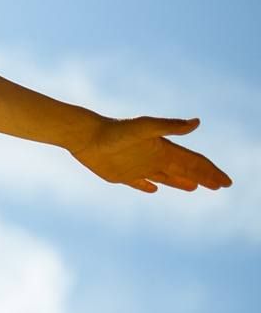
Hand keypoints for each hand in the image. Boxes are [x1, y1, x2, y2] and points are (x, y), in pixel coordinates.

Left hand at [68, 115, 232, 193]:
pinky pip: (139, 183)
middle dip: (205, 178)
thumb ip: (170, 126)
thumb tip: (197, 122)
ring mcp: (138, 167)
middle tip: (221, 186)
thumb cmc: (115, 131)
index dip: (211, 171)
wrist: (86, 136)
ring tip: (195, 187)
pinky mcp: (121, 175)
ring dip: (183, 182)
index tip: (226, 182)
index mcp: (164, 148)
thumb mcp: (145, 127)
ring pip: (167, 177)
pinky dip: (148, 186)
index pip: (194, 162)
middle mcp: (154, 157)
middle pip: (186, 170)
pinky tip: (153, 189)